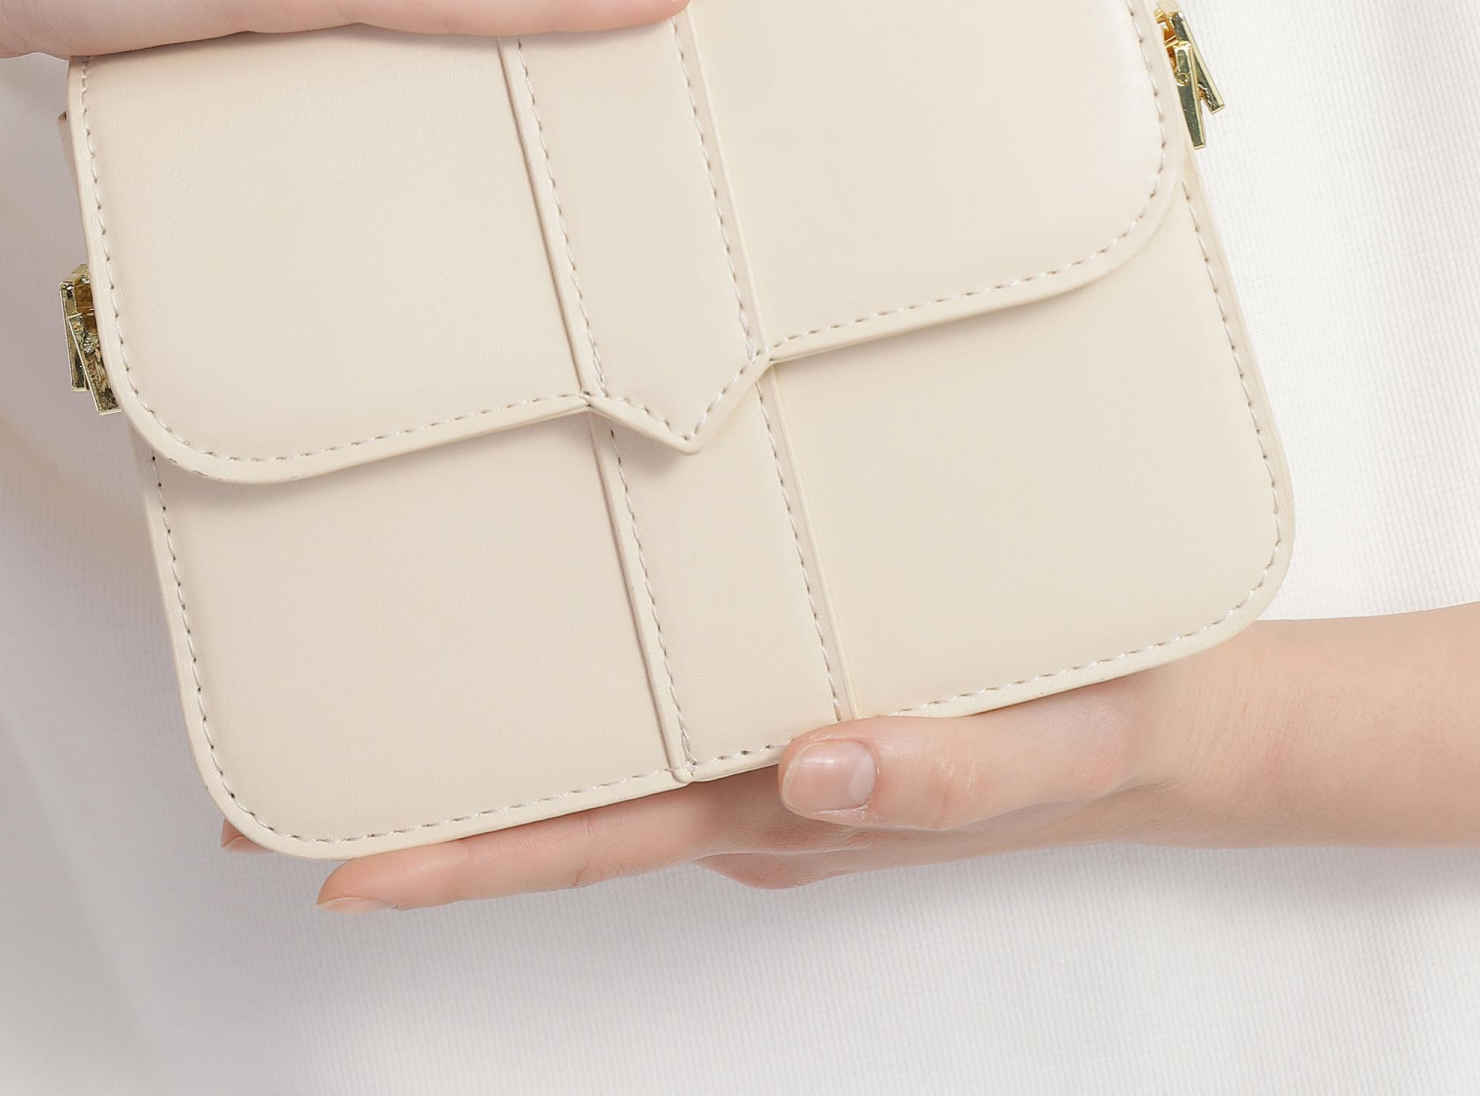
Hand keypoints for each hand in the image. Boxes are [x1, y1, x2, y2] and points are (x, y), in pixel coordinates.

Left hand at [280, 576, 1479, 901]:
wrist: (1203, 707)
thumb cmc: (1124, 721)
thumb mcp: (1057, 741)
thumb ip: (948, 772)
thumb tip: (810, 764)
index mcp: (790, 805)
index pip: (586, 838)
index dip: (455, 855)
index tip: (325, 859)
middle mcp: (759, 780)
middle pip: (561, 803)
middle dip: (425, 799)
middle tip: (276, 771)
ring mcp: (779, 741)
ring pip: (605, 747)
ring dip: (496, 731)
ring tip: (381, 677)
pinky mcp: (808, 679)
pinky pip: (670, 688)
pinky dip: (587, 672)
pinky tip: (555, 619)